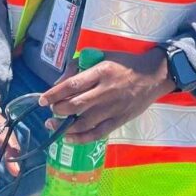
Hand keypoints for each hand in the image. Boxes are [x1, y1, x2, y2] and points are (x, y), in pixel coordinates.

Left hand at [39, 48, 174, 143]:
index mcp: (101, 72)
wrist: (154, 75)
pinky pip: (96, 134)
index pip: (72, 85)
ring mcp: (112, 108)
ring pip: (83, 122)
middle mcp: (105, 91)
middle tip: (51, 110)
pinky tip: (68, 137)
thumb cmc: (126, 63)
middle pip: (75, 105)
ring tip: (53, 125)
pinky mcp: (119, 120)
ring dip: (64, 126)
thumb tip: (61, 81)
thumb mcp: (104, 56)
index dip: (54, 94)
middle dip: (57, 110)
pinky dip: (80, 138)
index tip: (42, 99)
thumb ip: (82, 65)